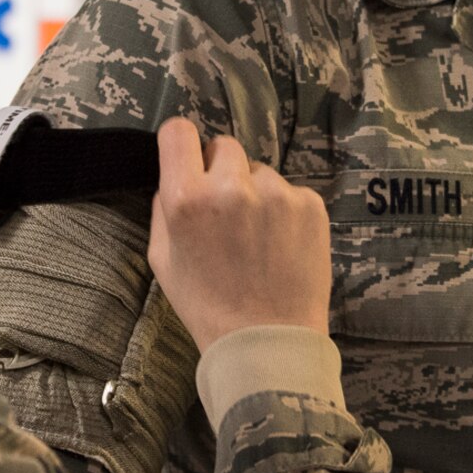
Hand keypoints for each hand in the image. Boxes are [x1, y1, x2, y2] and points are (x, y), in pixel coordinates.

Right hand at [145, 117, 330, 351]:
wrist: (267, 341)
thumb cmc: (206, 305)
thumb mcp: (162, 260)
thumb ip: (163, 209)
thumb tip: (172, 177)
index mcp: (186, 198)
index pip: (179, 131)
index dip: (181, 144)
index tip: (187, 159)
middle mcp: (231, 187)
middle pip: (224, 146)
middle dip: (221, 171)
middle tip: (226, 210)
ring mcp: (276, 193)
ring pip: (259, 172)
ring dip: (255, 193)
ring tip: (257, 237)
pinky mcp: (310, 205)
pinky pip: (290, 192)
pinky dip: (284, 211)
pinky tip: (280, 245)